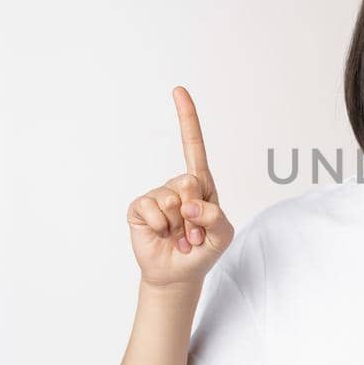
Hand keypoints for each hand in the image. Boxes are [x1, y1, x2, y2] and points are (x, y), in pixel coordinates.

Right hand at [126, 86, 234, 287]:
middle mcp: (178, 185)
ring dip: (179, 226)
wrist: (178, 274)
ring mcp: (157, 196)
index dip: (187, 118)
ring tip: (179, 237)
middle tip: (193, 233)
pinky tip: (161, 235)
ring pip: (171, 199)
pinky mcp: (140, 208)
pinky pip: (151, 208)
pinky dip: (160, 226)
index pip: (193, 146)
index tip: (178, 90)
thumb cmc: (203, 250)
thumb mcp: (223, 235)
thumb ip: (216, 218)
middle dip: (195, 214)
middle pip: (188, 181)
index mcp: (201, 184)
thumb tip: (189, 203)